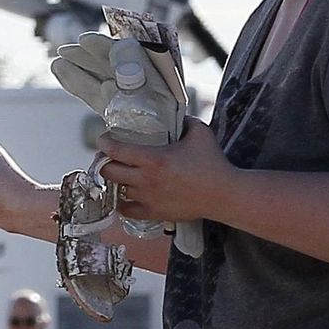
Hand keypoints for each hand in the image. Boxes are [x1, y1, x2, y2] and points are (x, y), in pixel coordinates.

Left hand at [98, 117, 231, 224]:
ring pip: (117, 190)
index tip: (104, 138)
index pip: (116, 150)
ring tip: (119, 173)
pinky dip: (122, 203)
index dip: (105, 142)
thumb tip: (176, 116)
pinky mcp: (154, 213)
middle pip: (108, 171)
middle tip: (108, 156)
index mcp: (153, 159)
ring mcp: (148, 198)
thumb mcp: (200, 132)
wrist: (223, 194)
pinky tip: (124, 196)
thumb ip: (185, 121)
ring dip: (115, 180)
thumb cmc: (213, 164)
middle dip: (104, 162)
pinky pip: (126, 210)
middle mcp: (146, 180)